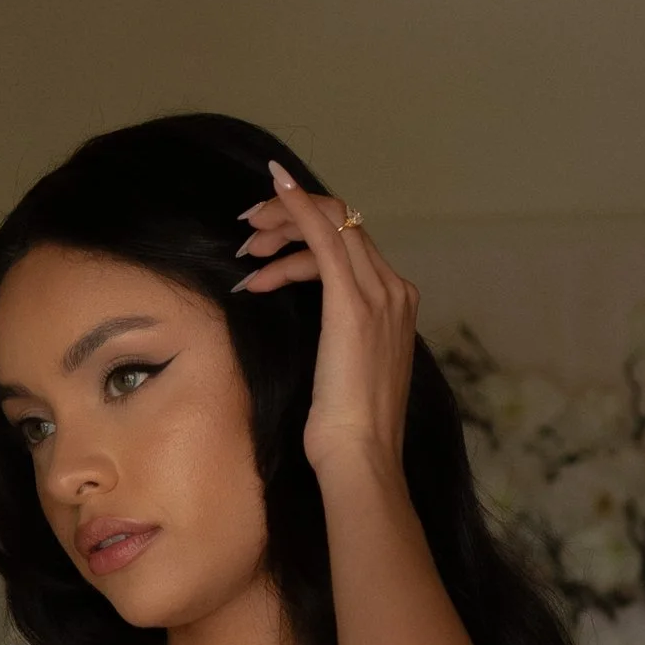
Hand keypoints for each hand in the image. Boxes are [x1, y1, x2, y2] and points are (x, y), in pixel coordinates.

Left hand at [233, 159, 420, 479]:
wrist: (360, 455)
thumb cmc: (347, 429)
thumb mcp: (345, 371)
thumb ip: (340, 337)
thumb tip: (315, 327)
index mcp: (397, 305)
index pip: (351, 246)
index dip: (307, 233)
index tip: (266, 243)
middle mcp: (395, 291)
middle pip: (343, 226)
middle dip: (290, 221)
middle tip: (249, 238)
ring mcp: (378, 294)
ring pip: (332, 225)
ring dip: (283, 224)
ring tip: (247, 252)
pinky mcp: (352, 302)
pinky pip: (325, 235)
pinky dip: (299, 206)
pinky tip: (274, 189)